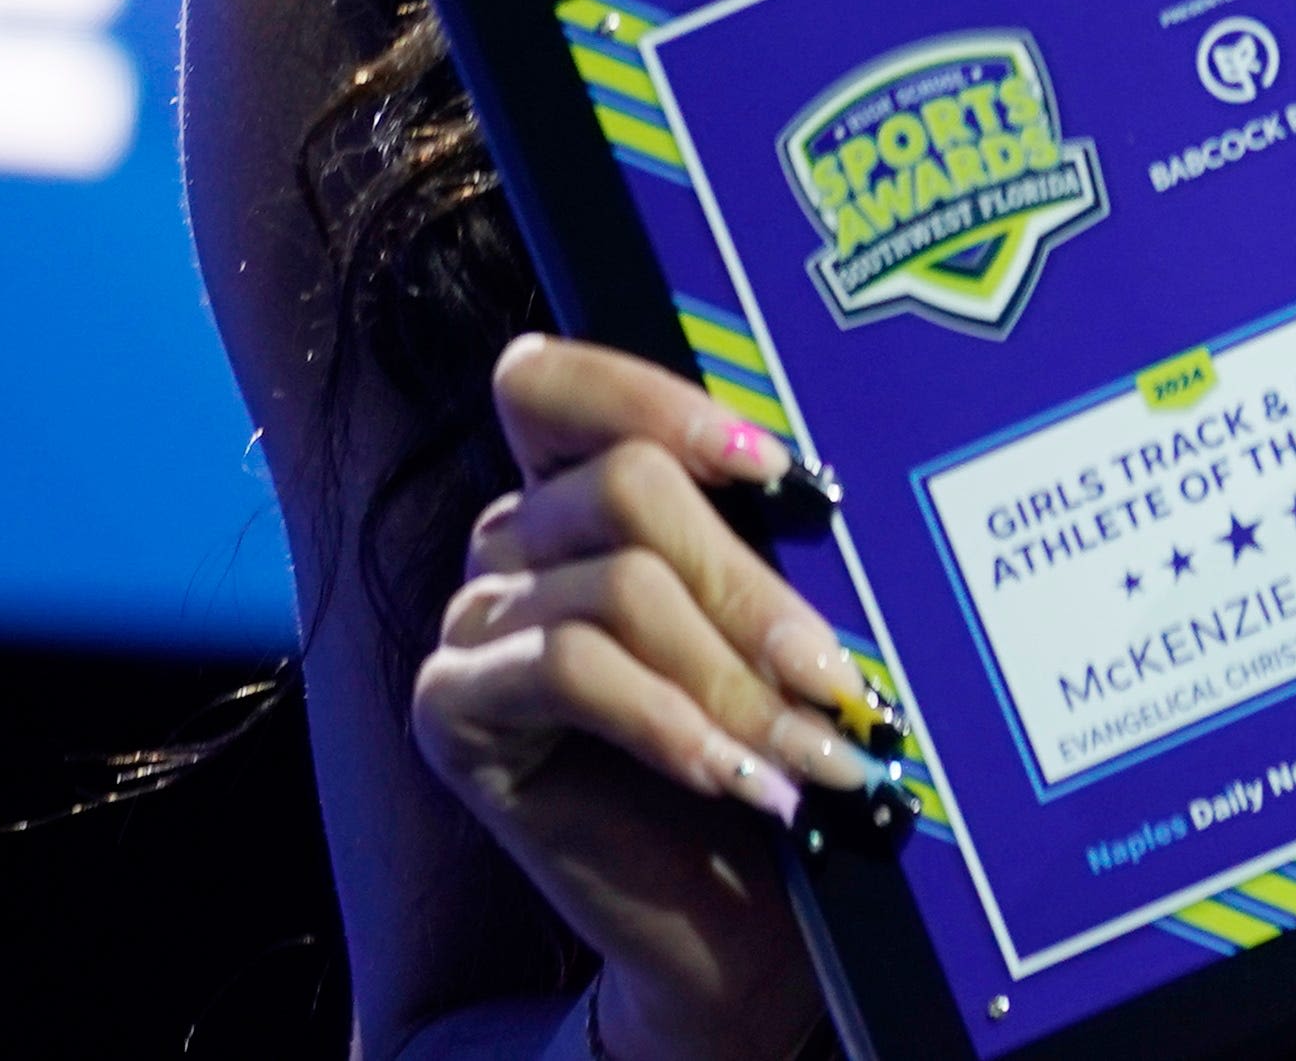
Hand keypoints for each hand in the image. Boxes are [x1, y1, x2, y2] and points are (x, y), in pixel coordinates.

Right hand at [411, 335, 894, 1060]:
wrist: (730, 914)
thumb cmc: (763, 743)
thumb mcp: (768, 625)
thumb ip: (762, 541)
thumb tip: (817, 487)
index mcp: (575, 483)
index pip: (553, 381)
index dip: (656, 398)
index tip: (778, 468)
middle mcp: (511, 536)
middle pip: (629, 487)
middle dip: (753, 588)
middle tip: (841, 680)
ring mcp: (476, 621)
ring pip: (617, 586)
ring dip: (733, 682)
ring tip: (815, 754)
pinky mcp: (455, 709)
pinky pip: (569, 671)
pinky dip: (669, 724)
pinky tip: (737, 779)